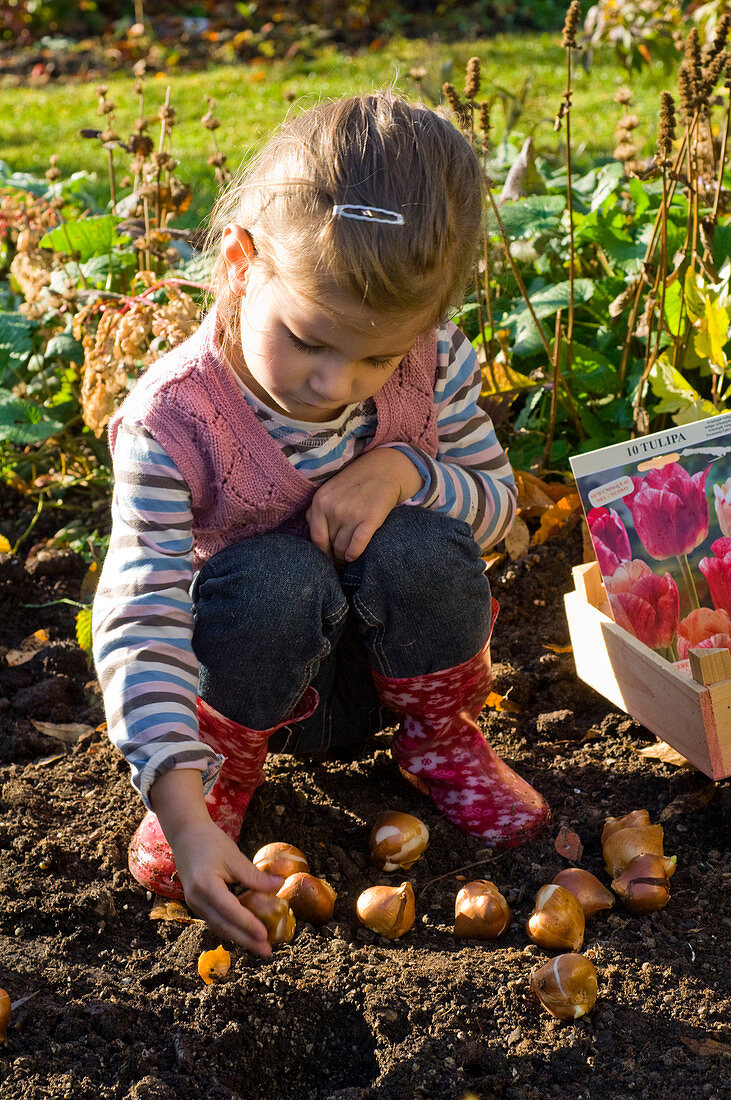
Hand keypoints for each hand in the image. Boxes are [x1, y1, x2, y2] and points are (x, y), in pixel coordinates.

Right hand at [149, 768, 282, 954]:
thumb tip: (280, 886)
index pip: (230, 910)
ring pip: (218, 926)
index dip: (248, 924)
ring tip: (259, 946)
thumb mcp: (235, 857)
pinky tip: (245, 933)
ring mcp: (194, 903)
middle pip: (223, 926)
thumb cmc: (211, 842)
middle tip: (266, 951)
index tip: (265, 935)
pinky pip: (215, 920)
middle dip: (245, 940)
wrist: (185, 836)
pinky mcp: (197, 903)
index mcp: (205, 885)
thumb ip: (255, 876)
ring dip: (239, 937)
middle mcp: (197, 899)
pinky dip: (230, 928)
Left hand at [306, 447, 422, 563]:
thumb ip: (317, 512)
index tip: (327, 557)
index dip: (321, 553)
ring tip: (347, 559)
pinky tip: (353, 556)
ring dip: (344, 557)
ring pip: (342, 548)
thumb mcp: (330, 491)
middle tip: (339, 560)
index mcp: (320, 502)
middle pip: (330, 545)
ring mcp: (352, 513)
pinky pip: (358, 544)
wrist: (384, 469)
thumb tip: (314, 538)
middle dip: (334, 555)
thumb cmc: (355, 483)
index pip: (316, 538)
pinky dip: (354, 553)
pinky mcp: (370, 517)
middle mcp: (333, 508)